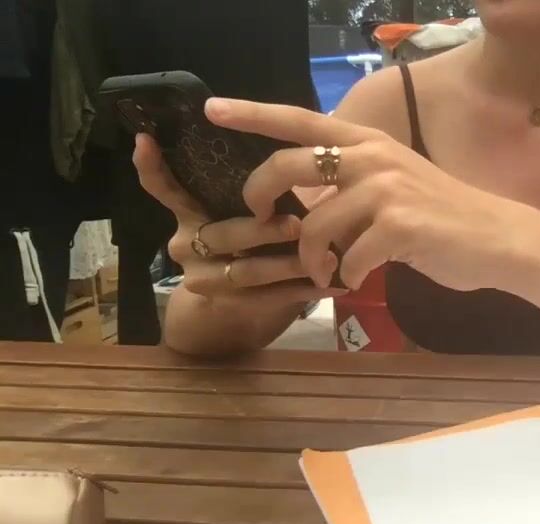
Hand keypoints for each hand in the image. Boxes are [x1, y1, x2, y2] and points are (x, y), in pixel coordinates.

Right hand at [133, 133, 342, 306]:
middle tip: (297, 224)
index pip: (163, 188)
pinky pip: (267, 299)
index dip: (151, 167)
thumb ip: (260, 188)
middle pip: (223, 234)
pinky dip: (302, 292)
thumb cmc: (254, 240)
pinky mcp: (228, 306)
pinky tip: (332, 288)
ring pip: (248, 271)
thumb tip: (299, 157)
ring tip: (331, 259)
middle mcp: (186, 245)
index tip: (145, 139)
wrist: (239, 307)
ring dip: (291, 264)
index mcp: (189, 212)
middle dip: (263, 230)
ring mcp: (203, 278)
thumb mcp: (250, 209)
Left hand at [206, 98, 539, 291]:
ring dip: (310, 259)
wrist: (498, 238)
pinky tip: (356, 279)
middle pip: (288, 165)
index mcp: (368, 142)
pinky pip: (347, 258)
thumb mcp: (395, 186)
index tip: (212, 109)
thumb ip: (352, 186)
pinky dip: (345, 276)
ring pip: (315, 225)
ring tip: (322, 273)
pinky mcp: (399, 225)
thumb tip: (308, 206)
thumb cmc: (444, 216)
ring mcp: (386, 189)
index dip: (252, 114)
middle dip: (261, 196)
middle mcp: (372, 157)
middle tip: (264, 221)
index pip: (300, 120)